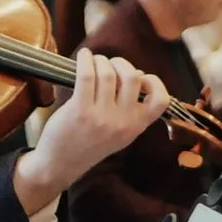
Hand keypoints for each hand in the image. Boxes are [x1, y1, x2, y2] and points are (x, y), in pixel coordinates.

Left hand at [13, 49, 171, 211]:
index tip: (141, 77)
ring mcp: (101, 117)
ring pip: (108, 73)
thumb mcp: (121, 133)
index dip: (154, 82)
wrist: (62, 164)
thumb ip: (132, 108)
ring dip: (100, 61)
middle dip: (121, 63)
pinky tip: (83, 57)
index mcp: (136, 126)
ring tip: (93, 62)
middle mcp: (122, 122)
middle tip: (109, 65)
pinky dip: (85, 60)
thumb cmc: (90, 144)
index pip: (160, 101)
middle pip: (132, 77)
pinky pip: (86, 75)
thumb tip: (139, 74)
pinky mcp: (80, 110)